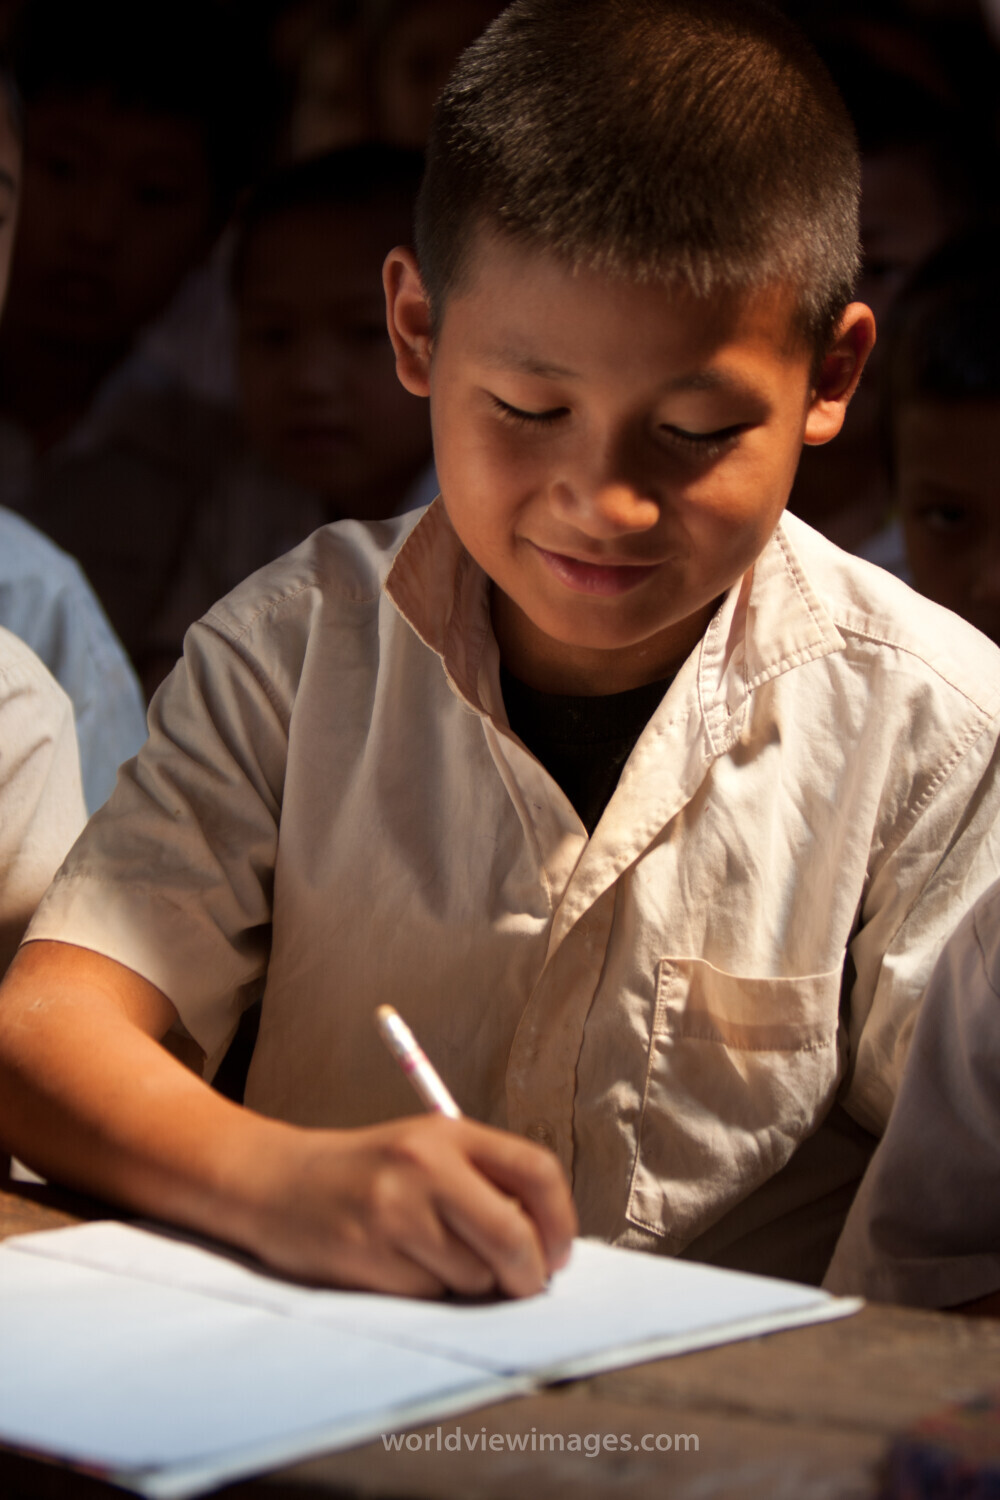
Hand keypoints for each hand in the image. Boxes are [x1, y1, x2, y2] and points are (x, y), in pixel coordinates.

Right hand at [247, 1114, 576, 1298]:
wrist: (277, 1181)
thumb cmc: (367, 1171)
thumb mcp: (427, 1151)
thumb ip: (484, 1182)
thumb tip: (545, 1242)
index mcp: (449, 1133)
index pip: (536, 1170)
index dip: (562, 1219)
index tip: (559, 1252)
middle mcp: (426, 1165)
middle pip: (513, 1235)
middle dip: (530, 1273)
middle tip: (526, 1285)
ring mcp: (396, 1210)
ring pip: (475, 1274)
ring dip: (470, 1282)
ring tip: (431, 1256)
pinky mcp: (370, 1254)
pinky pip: (430, 1293)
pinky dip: (428, 1290)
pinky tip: (397, 1265)